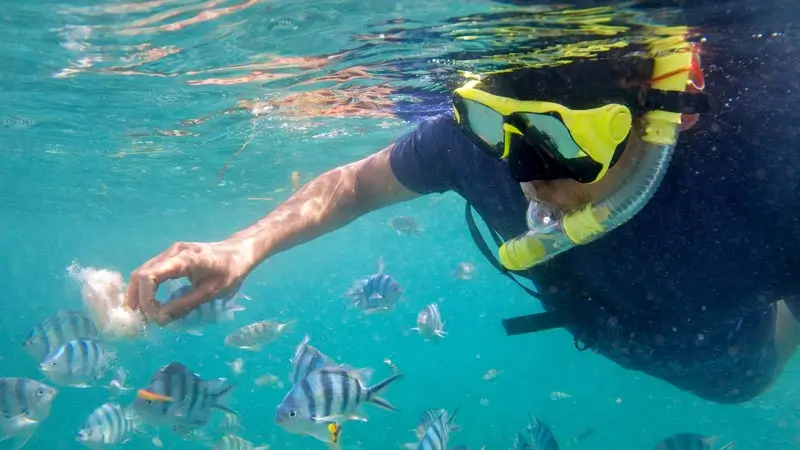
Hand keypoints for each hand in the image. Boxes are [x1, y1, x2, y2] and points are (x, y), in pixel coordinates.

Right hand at [125, 239, 252, 324]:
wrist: (239, 252)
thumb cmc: (230, 271)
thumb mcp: (211, 292)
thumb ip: (185, 305)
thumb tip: (159, 319)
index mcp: (184, 258)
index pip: (149, 276)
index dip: (145, 299)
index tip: (154, 317)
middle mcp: (172, 252)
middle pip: (140, 274)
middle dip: (136, 299)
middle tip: (141, 321)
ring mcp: (170, 252)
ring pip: (142, 272)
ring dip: (139, 294)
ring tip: (144, 315)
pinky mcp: (171, 256)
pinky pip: (151, 271)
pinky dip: (146, 288)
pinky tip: (150, 303)